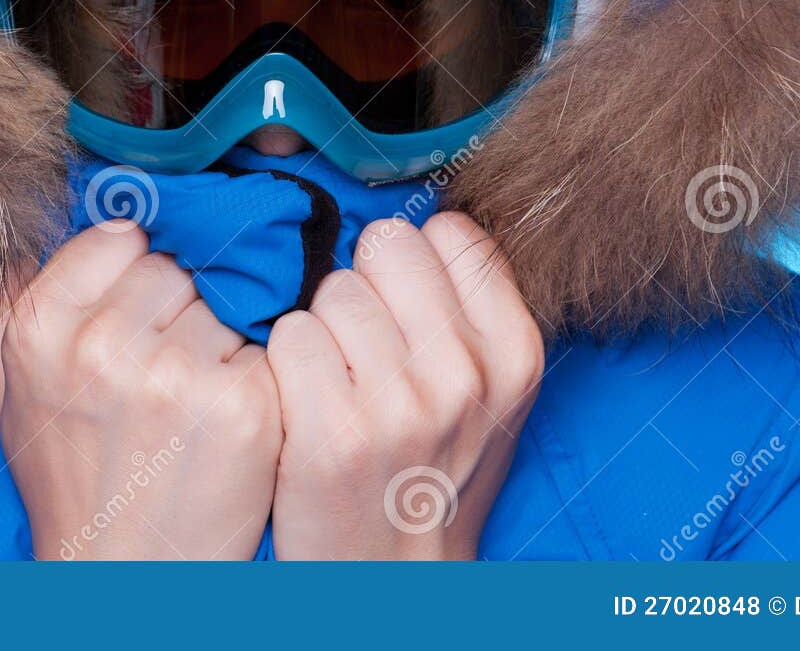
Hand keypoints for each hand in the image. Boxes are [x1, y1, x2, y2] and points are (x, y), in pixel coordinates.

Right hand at [0, 225, 281, 559]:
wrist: (126, 579)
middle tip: (165, 365)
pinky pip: (266, 344)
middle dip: (179, 306)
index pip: (119, 237)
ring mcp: (178, 375)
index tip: (134, 313)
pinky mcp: (244, 404)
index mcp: (42, 328)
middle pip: (176, 267)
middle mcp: (104, 346)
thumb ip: (3, 309)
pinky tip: (230, 415)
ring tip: (194, 398)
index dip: (134, 272)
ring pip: (223, 302)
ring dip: (219, 338)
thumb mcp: (14, 394)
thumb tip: (11, 243)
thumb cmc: (73, 482)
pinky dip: (257, 372)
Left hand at [266, 212, 543, 558]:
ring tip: (336, 382)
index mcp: (514, 354)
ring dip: (321, 326)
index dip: (414, 263)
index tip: (407, 306)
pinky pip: (290, 334)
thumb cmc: (430, 469)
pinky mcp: (332, 431)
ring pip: (331, 288)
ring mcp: (399, 405)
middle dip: (365, 283)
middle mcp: (465, 375)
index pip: (451, 233)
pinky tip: (304, 404)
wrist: (393, 579)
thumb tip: (418, 220)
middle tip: (365, 346)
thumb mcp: (487, 392)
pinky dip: (285, 363)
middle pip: (386, 246)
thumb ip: (468, 307)